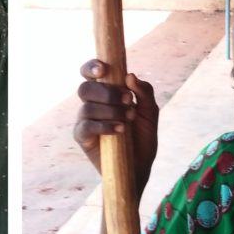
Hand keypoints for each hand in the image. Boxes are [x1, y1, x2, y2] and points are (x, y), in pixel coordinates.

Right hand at [73, 59, 158, 193]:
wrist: (140, 167)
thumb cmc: (143, 138)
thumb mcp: (150, 113)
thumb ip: (144, 93)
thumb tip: (130, 76)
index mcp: (105, 93)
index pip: (90, 73)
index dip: (91, 67)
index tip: (104, 69)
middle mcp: (92, 104)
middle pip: (85, 88)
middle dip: (106, 92)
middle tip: (126, 100)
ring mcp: (85, 121)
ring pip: (86, 107)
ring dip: (110, 111)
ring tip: (127, 120)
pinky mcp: (83, 138)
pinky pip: (87, 126)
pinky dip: (105, 126)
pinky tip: (120, 130)